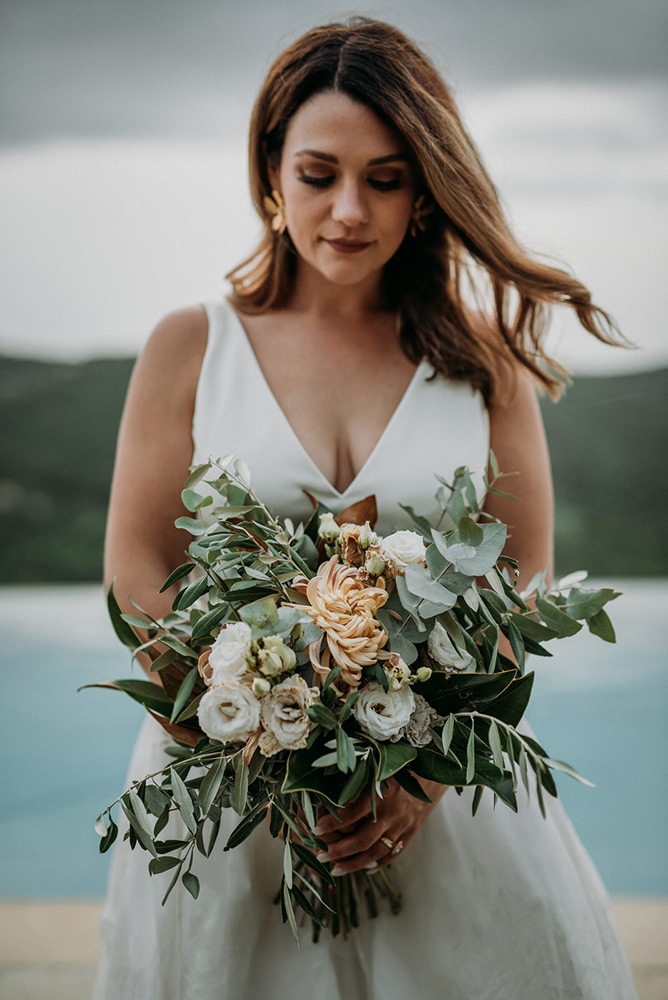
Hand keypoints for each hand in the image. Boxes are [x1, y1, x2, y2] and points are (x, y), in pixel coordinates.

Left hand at [313, 777, 446, 874]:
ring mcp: (403, 825)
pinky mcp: (411, 833)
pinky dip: (377, 864)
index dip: (330, 824)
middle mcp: (392, 812)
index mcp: (381, 792)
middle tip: (319, 856)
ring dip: (352, 864)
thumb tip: (326, 792)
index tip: (314, 830)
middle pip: (361, 840)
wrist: (435, 770)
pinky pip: (392, 854)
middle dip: (337, 851)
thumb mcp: (377, 768)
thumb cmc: (400, 764)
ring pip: (375, 853)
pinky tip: (364, 868)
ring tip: (335, 870)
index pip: (350, 814)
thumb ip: (357, 781)